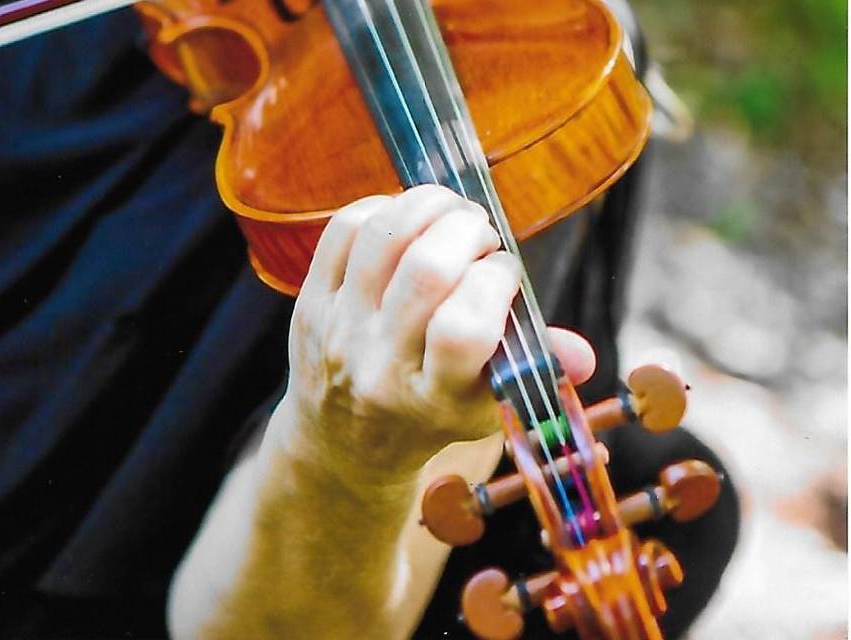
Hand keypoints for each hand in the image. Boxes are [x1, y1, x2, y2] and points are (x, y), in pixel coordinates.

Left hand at [275, 185, 595, 484]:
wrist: (345, 439)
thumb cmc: (431, 413)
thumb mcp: (487, 405)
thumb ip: (535, 369)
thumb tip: (585, 357)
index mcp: (434, 398)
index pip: (463, 327)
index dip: (495, 280)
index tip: (504, 272)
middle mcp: (380, 365)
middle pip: (425, 271)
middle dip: (466, 229)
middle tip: (480, 232)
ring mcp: (339, 331)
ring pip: (382, 238)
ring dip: (428, 205)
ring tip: (450, 212)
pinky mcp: (310, 303)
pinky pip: (344, 230)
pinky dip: (384, 207)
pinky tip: (408, 219)